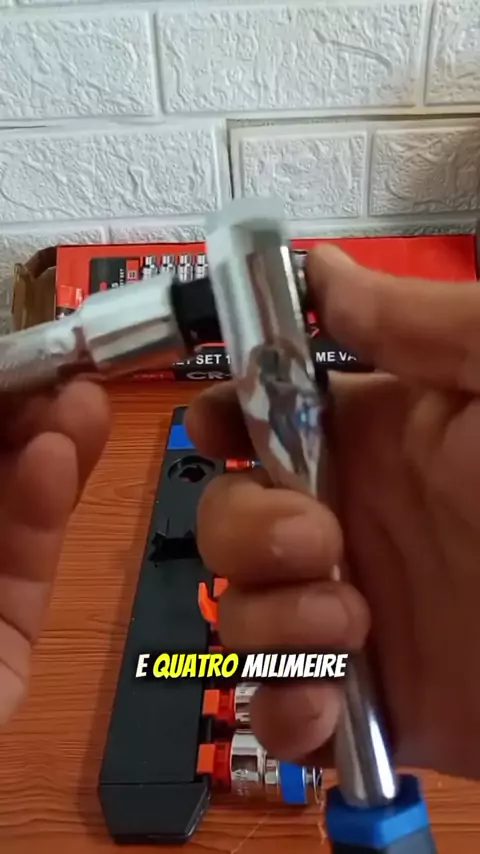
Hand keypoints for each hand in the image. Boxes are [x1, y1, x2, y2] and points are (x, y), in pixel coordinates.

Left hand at [0, 380, 109, 723]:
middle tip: (66, 365)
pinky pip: (28, 560)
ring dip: (49, 442)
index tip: (25, 353)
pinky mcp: (13, 632)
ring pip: (17, 500)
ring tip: (85, 395)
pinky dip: (45, 506)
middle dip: (26, 407)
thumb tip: (19, 415)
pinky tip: (61, 453)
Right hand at [186, 245, 479, 781]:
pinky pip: (279, 704)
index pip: (262, 414)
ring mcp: (354, 611)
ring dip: (269, 620)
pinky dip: (281, 706)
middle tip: (320, 542)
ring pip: (241, 607)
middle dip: (246, 530)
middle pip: (230, 514)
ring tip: (350, 627)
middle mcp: (352, 520)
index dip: (222, 413)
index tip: (216, 424)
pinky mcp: (372, 699)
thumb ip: (418, 322)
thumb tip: (322, 271)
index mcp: (376, 440)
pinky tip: (324, 702)